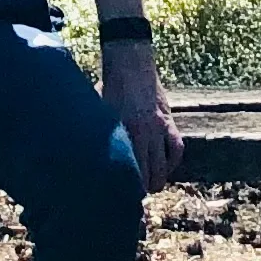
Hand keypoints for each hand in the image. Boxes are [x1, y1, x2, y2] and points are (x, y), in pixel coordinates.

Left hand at [102, 38, 183, 192]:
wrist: (131, 64)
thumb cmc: (109, 88)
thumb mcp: (98, 111)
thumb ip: (98, 132)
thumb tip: (83, 152)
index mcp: (123, 132)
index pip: (128, 171)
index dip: (125, 188)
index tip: (121, 197)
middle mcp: (143, 133)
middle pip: (147, 175)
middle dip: (141, 189)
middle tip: (134, 195)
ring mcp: (159, 128)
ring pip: (163, 168)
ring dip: (157, 181)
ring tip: (151, 186)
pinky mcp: (169, 122)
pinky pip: (177, 150)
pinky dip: (172, 162)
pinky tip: (165, 167)